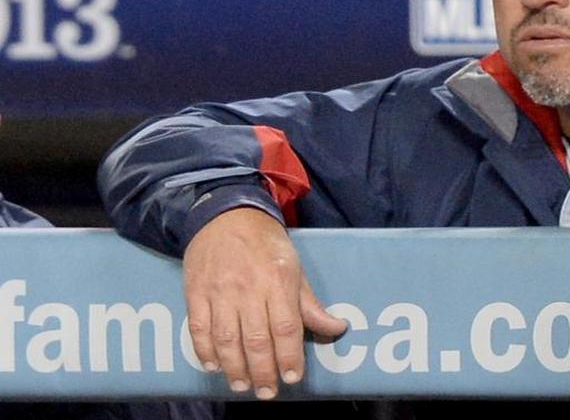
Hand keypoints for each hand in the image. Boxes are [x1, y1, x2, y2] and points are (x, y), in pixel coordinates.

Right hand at [182, 208, 346, 399]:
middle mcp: (248, 289)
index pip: (286, 327)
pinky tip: (214, 366)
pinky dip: (204, 351)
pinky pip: (198, 329)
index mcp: (278, 282)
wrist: (226, 214)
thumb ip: (309, 303)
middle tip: (268, 392)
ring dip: (234, 368)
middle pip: (257, 340)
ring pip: (226, 340)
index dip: (290, 357)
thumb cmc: (266, 243)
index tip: (293, 378)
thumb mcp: (295, 267)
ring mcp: (219, 292)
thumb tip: (336, 328)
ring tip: (242, 386)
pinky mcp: (196, 293)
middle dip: (263, 372)